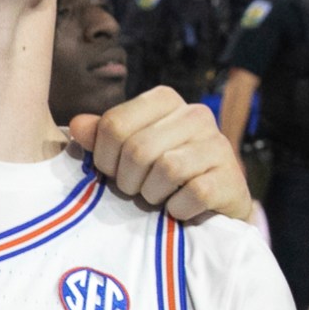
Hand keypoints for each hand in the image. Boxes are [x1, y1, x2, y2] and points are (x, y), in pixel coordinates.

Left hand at [71, 85, 251, 222]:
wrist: (214, 209)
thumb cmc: (164, 179)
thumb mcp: (129, 154)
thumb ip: (103, 137)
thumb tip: (78, 126)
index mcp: (164, 100)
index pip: (114, 124)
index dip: (104, 158)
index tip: (114, 173)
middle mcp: (195, 114)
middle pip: (137, 148)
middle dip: (128, 181)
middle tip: (137, 191)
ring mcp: (217, 144)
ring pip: (166, 169)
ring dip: (153, 195)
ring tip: (159, 199)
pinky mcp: (230, 176)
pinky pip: (193, 193)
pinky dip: (178, 209)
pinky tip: (180, 208)